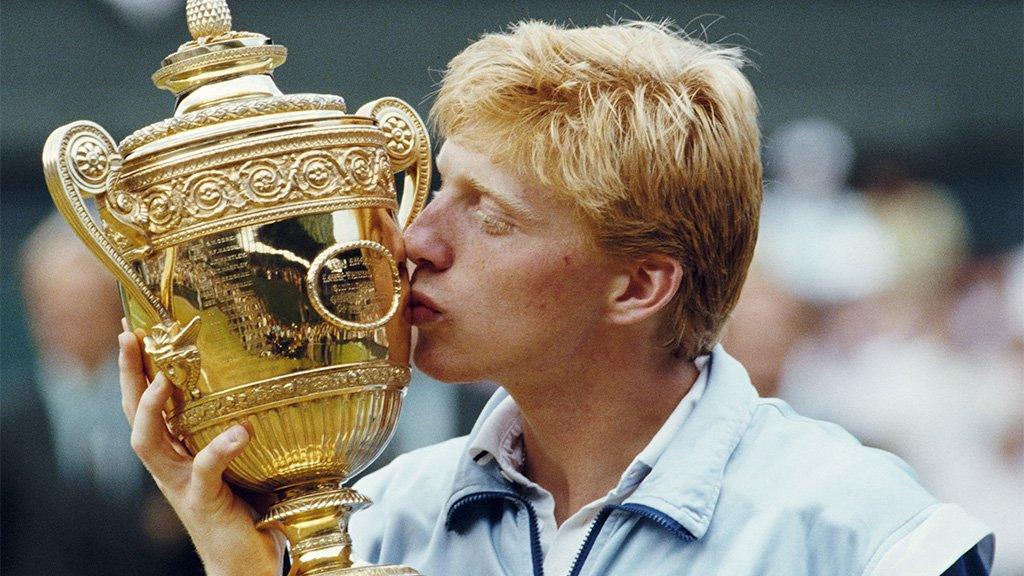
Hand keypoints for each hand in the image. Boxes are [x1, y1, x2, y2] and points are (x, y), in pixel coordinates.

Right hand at [118, 324, 284, 575]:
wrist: (247, 564)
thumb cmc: (251, 509)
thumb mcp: (245, 460)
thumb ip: (247, 426)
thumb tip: (276, 380)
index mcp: (177, 450)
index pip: (147, 401)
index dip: (136, 366)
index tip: (133, 326)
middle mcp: (169, 464)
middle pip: (133, 412)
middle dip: (128, 373)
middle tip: (128, 335)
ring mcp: (181, 483)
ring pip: (148, 441)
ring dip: (151, 408)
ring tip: (164, 379)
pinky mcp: (203, 502)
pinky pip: (204, 469)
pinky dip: (221, 447)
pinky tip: (242, 430)